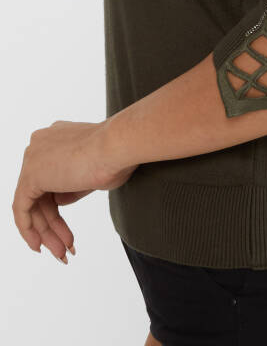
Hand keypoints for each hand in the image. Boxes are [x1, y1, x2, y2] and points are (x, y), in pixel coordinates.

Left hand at [12, 119, 136, 262]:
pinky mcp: (31, 174)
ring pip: (33, 203)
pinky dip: (29, 229)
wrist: (119, 145)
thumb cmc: (117, 156)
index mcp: (56, 139)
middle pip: (41, 193)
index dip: (57, 210)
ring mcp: (34, 157)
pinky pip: (22, 208)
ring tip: (61, 253)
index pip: (50, 180)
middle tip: (65, 248)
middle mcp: (41, 144)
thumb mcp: (92, 175)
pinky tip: (38, 245)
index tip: (68, 230)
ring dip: (46, 233)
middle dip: (53, 225)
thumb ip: (72, 187)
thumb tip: (59, 202)